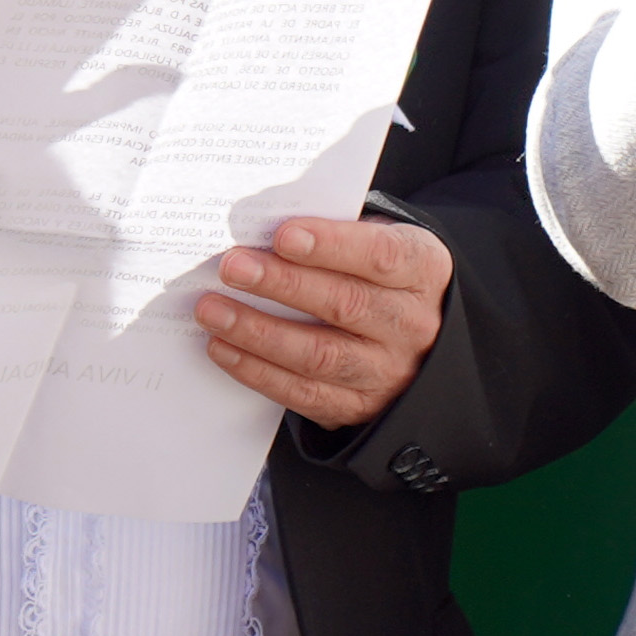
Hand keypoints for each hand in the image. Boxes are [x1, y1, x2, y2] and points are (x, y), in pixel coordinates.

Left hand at [198, 216, 450, 429]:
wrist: (418, 341)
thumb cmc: (380, 278)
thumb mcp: (380, 242)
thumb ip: (338, 235)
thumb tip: (265, 230)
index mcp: (423, 271)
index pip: (380, 257)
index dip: (332, 245)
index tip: (284, 235)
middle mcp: (411, 324)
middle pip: (345, 305)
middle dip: (282, 285)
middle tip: (232, 267)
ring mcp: (386, 370)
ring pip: (319, 354)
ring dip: (258, 332)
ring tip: (212, 310)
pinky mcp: (357, 405)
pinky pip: (303, 393)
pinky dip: (257, 371)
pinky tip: (223, 347)